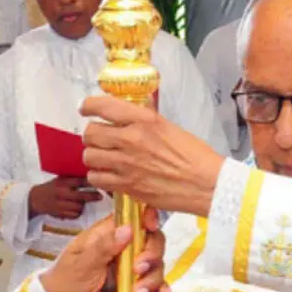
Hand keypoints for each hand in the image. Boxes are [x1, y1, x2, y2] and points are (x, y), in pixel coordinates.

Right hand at [29, 176, 101, 219]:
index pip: (79, 182)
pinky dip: (77, 213)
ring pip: (79, 207)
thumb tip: (90, 174)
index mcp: (62, 183)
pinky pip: (75, 215)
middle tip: (100, 196)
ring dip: (83, 205)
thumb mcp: (59, 179)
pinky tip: (75, 209)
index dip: (91, 183)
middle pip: (81, 196)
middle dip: (93, 196)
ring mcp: (61, 205)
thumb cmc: (51, 187)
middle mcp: (61, 194)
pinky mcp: (61, 214)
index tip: (99, 182)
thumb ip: (72, 178)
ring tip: (82, 202)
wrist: (36, 200)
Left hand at [39, 207, 168, 291]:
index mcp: (108, 234)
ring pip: (155, 263)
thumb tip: (128, 228)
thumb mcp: (81, 264)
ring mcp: (130, 267)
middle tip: (139, 270)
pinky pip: (153, 284)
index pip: (134, 217)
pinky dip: (160, 289)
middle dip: (152, 254)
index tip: (151, 226)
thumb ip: (103, 247)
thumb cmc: (65, 282)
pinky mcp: (135, 286)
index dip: (148, 217)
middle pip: (151, 240)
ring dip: (153, 276)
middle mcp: (123, 248)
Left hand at [81, 95, 224, 215]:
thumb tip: (127, 113)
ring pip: (89, 156)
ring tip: (104, 159)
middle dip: (92, 136)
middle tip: (100, 139)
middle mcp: (131, 139)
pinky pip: (97, 178)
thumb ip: (144, 120)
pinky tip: (109, 175)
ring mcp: (126, 164)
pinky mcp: (126, 185)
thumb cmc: (194, 156)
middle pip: (90, 133)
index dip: (88, 106)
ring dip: (94, 157)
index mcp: (144, 120)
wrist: (206, 184)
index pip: (103, 106)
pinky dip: (99, 176)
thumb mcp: (169, 127)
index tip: (86, 109)